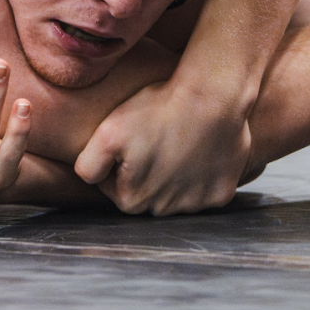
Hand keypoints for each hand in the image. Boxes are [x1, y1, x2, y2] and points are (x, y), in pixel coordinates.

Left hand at [75, 79, 250, 215]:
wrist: (211, 98)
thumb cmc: (158, 110)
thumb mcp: (108, 132)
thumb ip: (88, 165)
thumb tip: (89, 180)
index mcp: (132, 201)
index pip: (113, 184)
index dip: (119, 159)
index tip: (132, 137)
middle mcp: (164, 211)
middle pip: (145, 191)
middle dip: (145, 169)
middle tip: (155, 136)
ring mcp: (195, 205)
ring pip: (175, 192)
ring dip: (174, 173)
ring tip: (178, 140)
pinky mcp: (221, 193)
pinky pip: (206, 189)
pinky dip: (202, 173)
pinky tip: (200, 149)